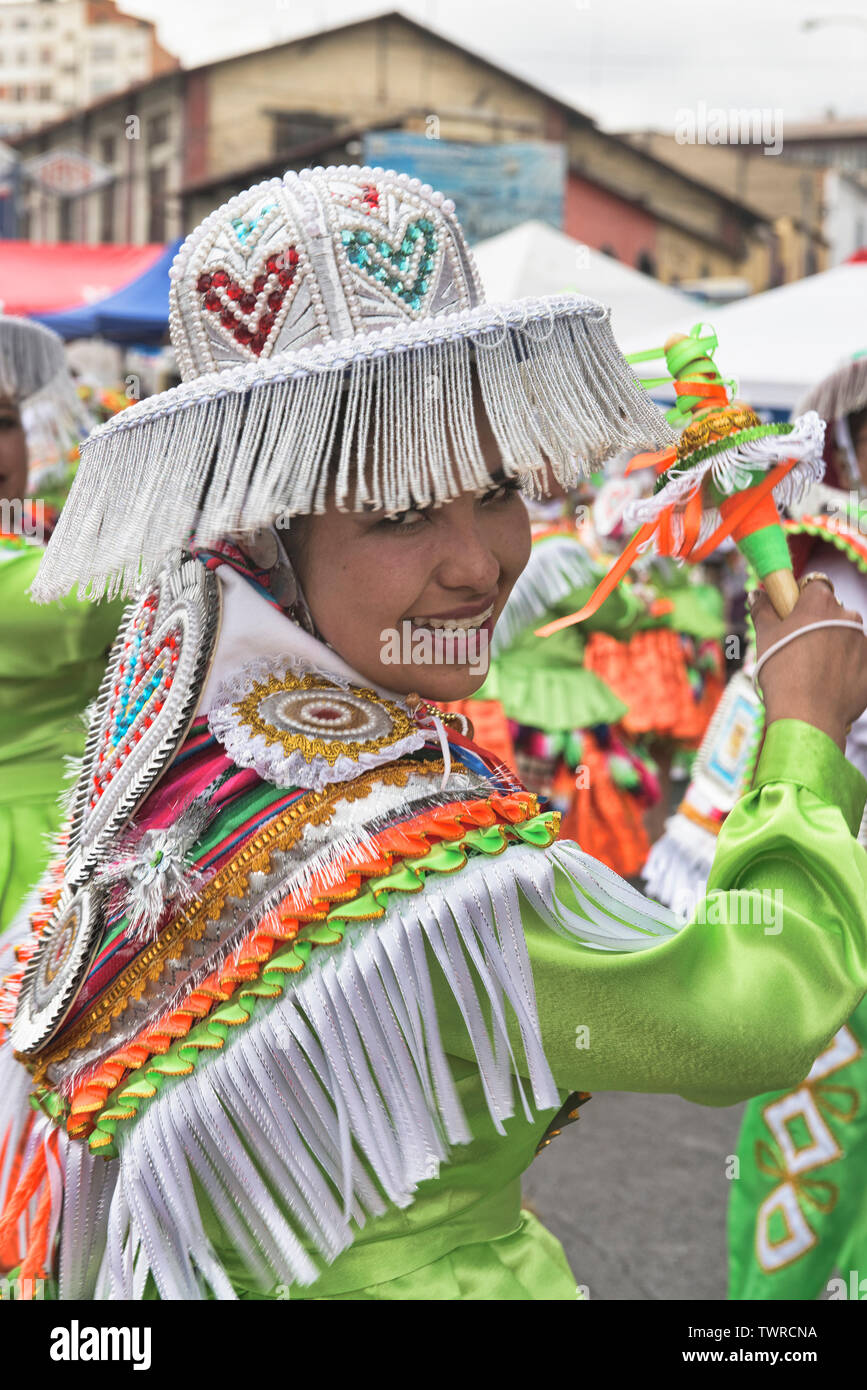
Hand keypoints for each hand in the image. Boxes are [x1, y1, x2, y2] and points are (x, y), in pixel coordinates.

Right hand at [750, 579, 866, 749]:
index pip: (814, 586)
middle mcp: (848, 617)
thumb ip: (763, 609)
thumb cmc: (782, 672)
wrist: (806, 716)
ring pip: (846, 637)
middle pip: (832, 612)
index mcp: (821, 603)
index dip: (802, 599)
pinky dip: (845, 669)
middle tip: (798, 648)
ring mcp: (863, 643)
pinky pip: (857, 662)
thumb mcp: (764, 636)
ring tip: (812, 672)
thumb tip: (759, 593)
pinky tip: (827, 684)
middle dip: (819, 624)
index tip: (791, 615)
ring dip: (833, 647)